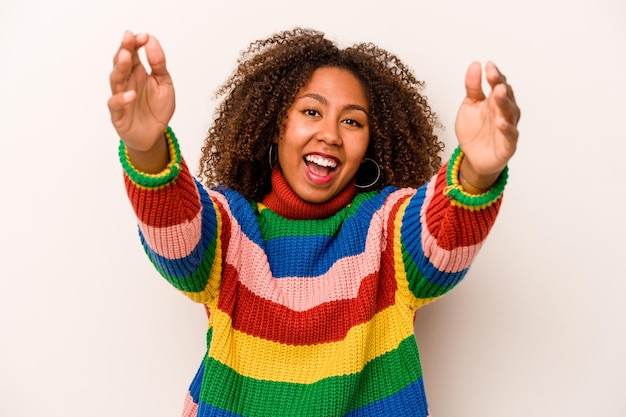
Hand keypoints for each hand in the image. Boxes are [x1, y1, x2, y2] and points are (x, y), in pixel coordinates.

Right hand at [108, 31, 174, 157]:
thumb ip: (159, 64)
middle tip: (129, 38)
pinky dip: (122, 99)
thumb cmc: (157, 109)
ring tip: (127, 57)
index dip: (136, 43)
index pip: (132, 53)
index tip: (144, 36)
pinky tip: (131, 94)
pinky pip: (116, 105)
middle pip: (121, 63)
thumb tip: (152, 41)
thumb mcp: (165, 84)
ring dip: (120, 68)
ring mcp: (121, 97)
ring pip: (116, 80)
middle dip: (125, 49)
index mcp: (137, 73)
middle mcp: (127, 82)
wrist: (155, 135)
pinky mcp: (118, 115)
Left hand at [454, 61, 520, 188]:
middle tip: (494, 78)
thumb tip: (475, 65)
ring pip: (510, 113)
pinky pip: (510, 136)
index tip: (488, 65)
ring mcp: (508, 127)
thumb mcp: (469, 105)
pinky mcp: (508, 145)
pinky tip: (500, 123)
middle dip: (500, 86)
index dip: (494, 75)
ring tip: (498, 93)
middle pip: (506, 96)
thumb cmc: (474, 130)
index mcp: (495, 101)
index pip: (498, 84)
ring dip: (505, 103)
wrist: (473, 157)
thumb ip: (472, 87)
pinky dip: (507, 129)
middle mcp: (504, 112)